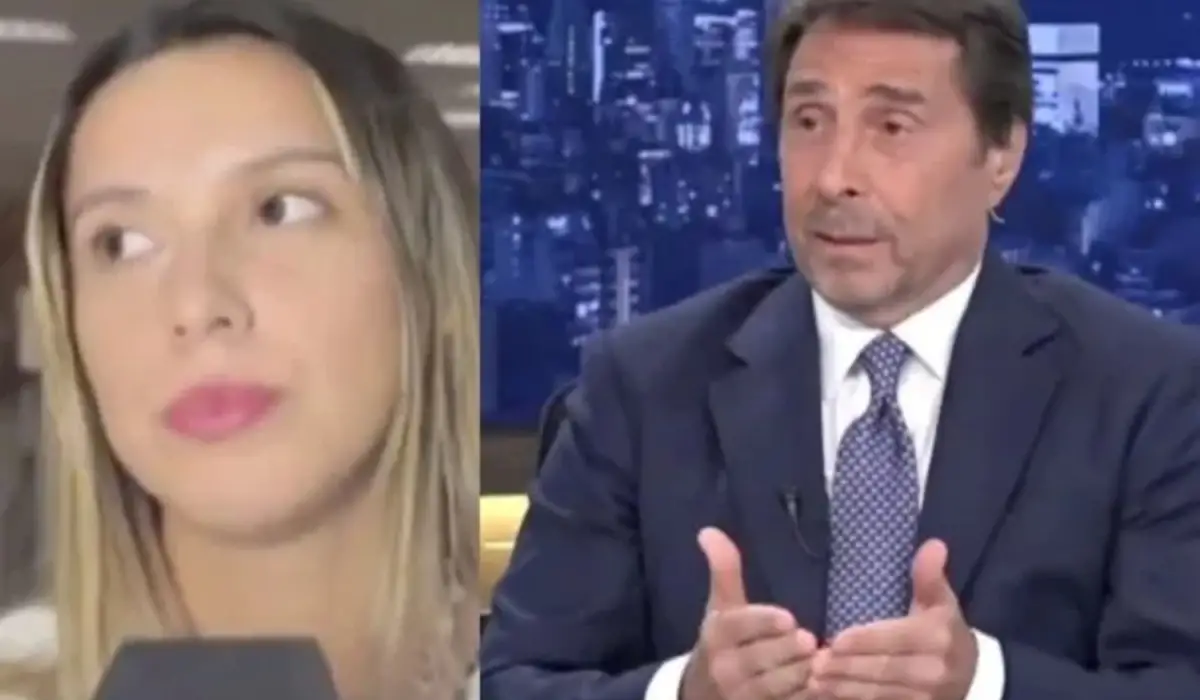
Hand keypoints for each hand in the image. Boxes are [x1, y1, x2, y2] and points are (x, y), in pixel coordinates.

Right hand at [681, 527, 817, 699]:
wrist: (701, 695)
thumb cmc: (722, 642)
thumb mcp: (721, 607)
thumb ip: (724, 570)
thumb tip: (709, 530)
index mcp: (717, 634)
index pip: (739, 626)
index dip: (763, 623)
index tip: (788, 618)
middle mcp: (725, 667)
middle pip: (760, 659)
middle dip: (787, 650)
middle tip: (810, 641)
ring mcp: (742, 695)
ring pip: (776, 686)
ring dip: (801, 674)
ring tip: (822, 661)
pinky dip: (805, 696)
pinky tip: (823, 684)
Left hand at [807, 540, 976, 699]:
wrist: (972, 677)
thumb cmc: (944, 632)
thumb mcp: (939, 602)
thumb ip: (930, 576)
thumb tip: (934, 544)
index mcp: (936, 636)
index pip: (891, 639)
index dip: (861, 641)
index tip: (834, 641)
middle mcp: (935, 670)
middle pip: (880, 668)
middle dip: (844, 666)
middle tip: (814, 662)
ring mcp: (928, 696)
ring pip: (878, 693)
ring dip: (843, 687)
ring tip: (816, 680)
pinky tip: (833, 695)